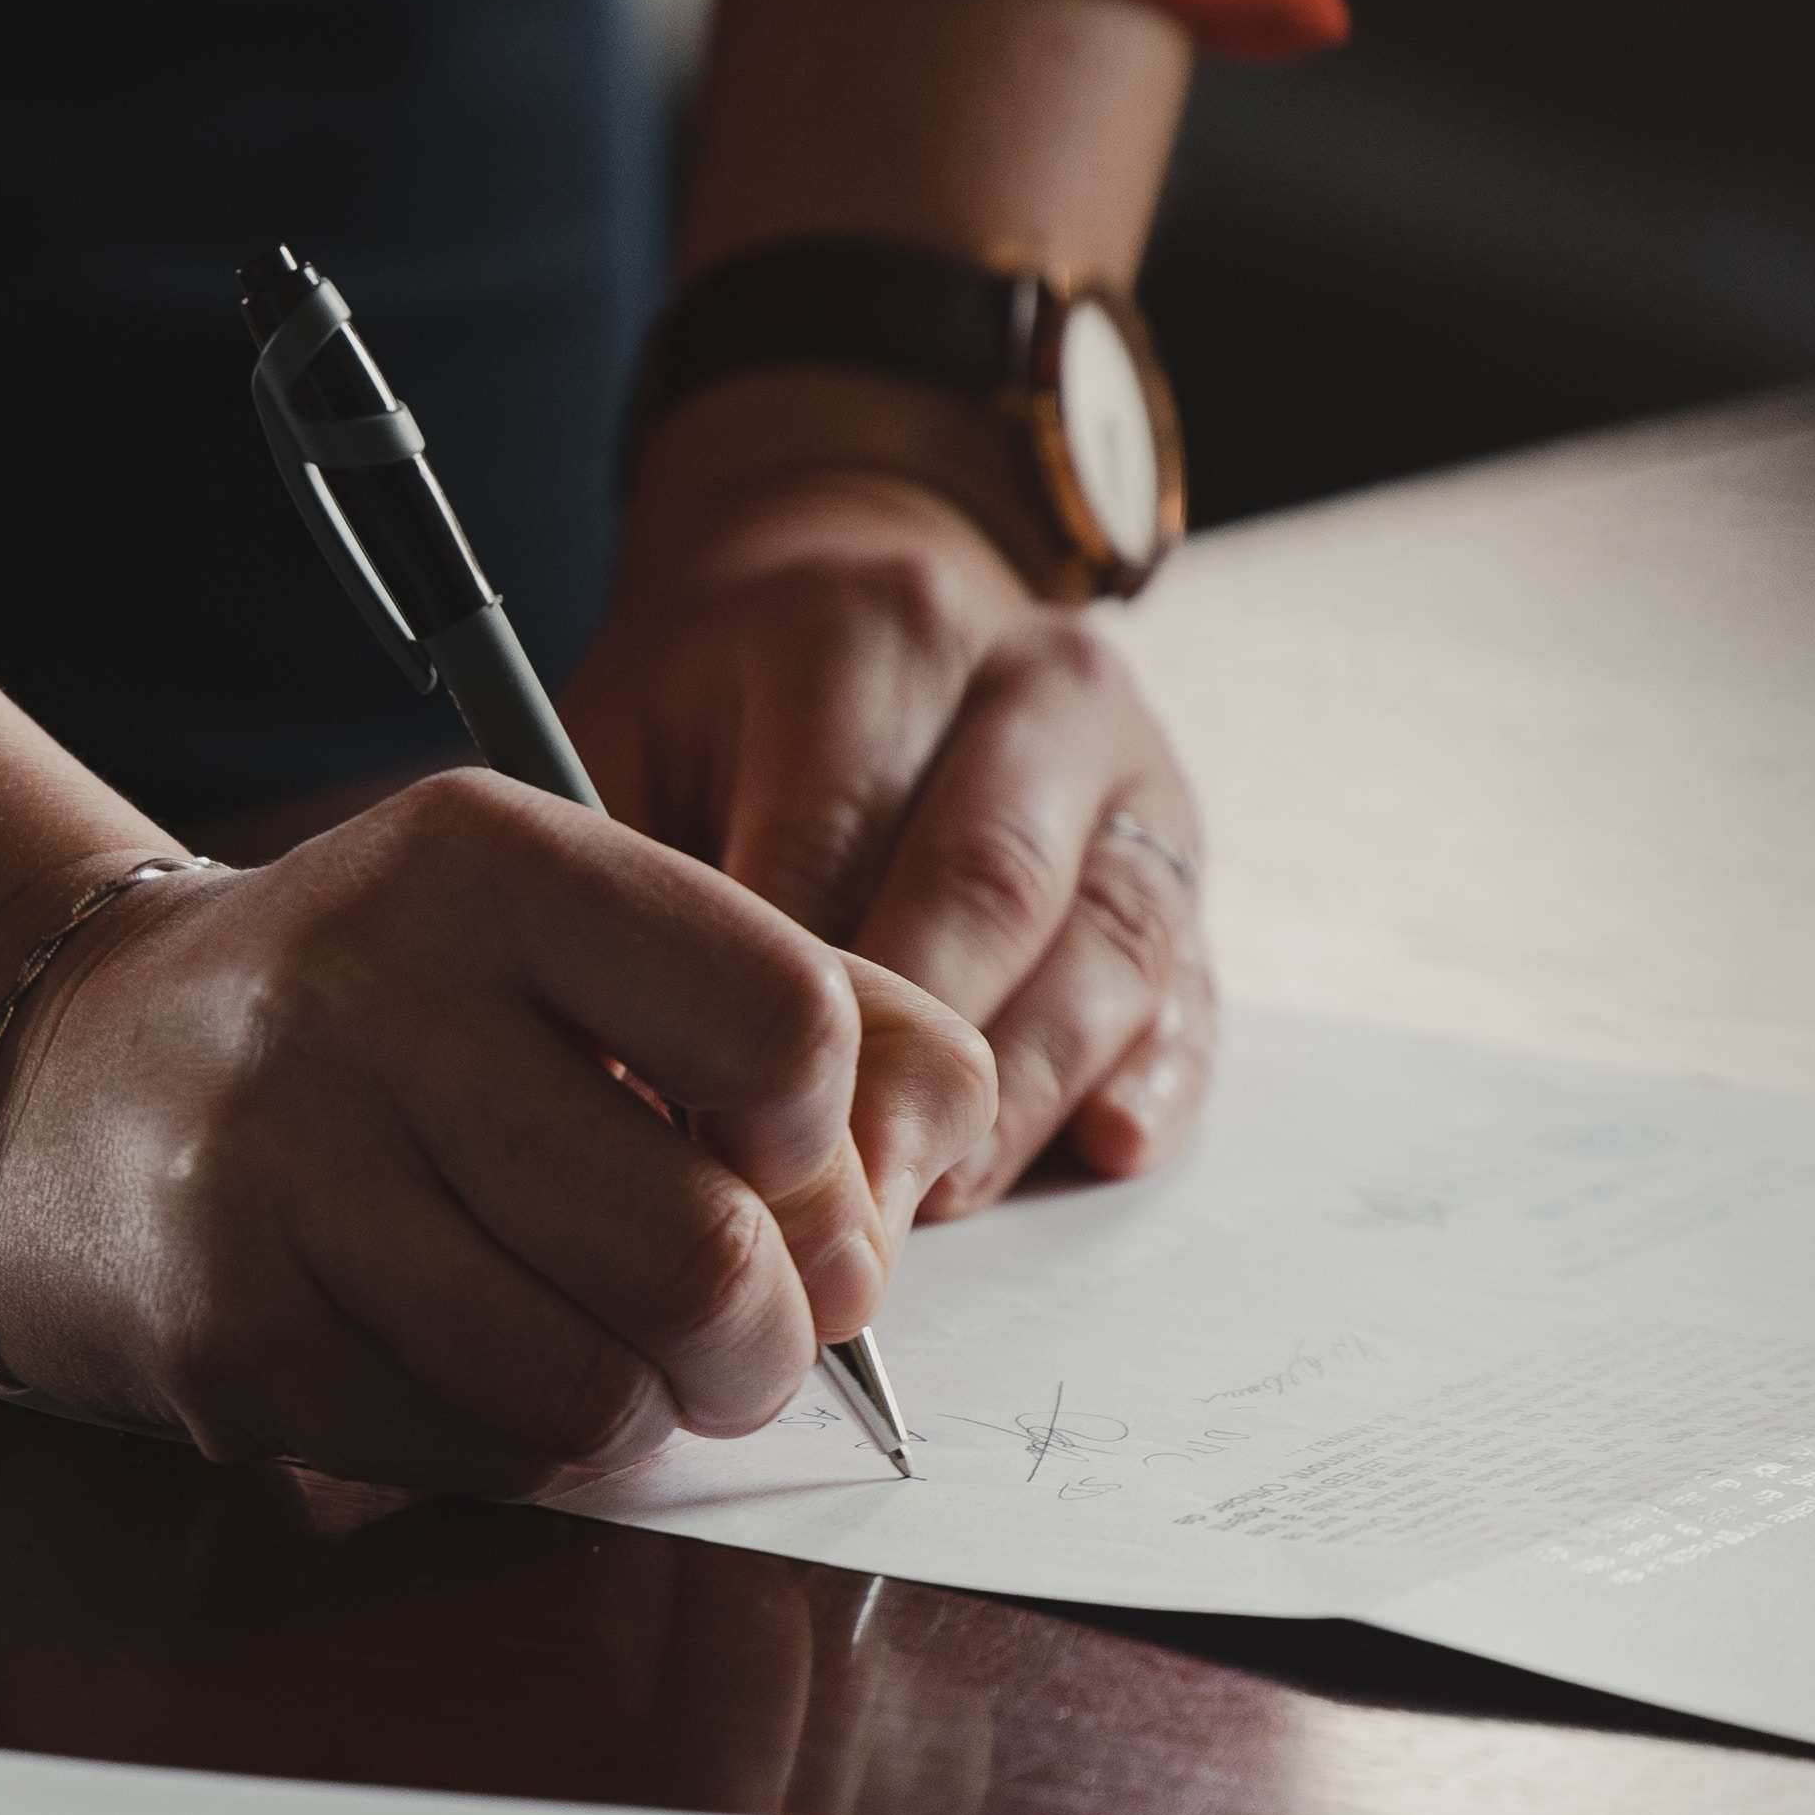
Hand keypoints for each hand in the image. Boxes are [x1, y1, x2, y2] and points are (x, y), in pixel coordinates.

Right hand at [0, 776, 997, 1490]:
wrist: (70, 1075)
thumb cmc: (388, 1011)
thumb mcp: (575, 932)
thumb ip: (802, 1002)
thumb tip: (939, 1156)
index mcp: (487, 862)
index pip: (786, 1024)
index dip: (829, 1138)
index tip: (778, 1156)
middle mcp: (370, 999)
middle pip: (707, 1254)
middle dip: (770, 1338)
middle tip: (744, 1331)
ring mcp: (284, 1176)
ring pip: (598, 1390)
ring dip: (647, 1407)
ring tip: (608, 1347)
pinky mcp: (233, 1334)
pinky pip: (482, 1457)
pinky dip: (525, 1444)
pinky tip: (473, 1362)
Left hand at [569, 382, 1216, 1207]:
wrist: (853, 596)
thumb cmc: (714, 712)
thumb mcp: (626, 741)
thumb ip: (628, 896)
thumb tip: (624, 1102)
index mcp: (876, 633)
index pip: (832, 847)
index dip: (776, 1021)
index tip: (717, 1154)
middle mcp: (1033, 683)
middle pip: (988, 895)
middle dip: (908, 1077)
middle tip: (833, 1218)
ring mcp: (1133, 771)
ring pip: (1106, 950)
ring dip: (1021, 1100)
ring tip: (930, 1207)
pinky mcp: (1184, 858)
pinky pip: (1190, 984)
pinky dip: (1153, 1076)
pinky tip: (1101, 1146)